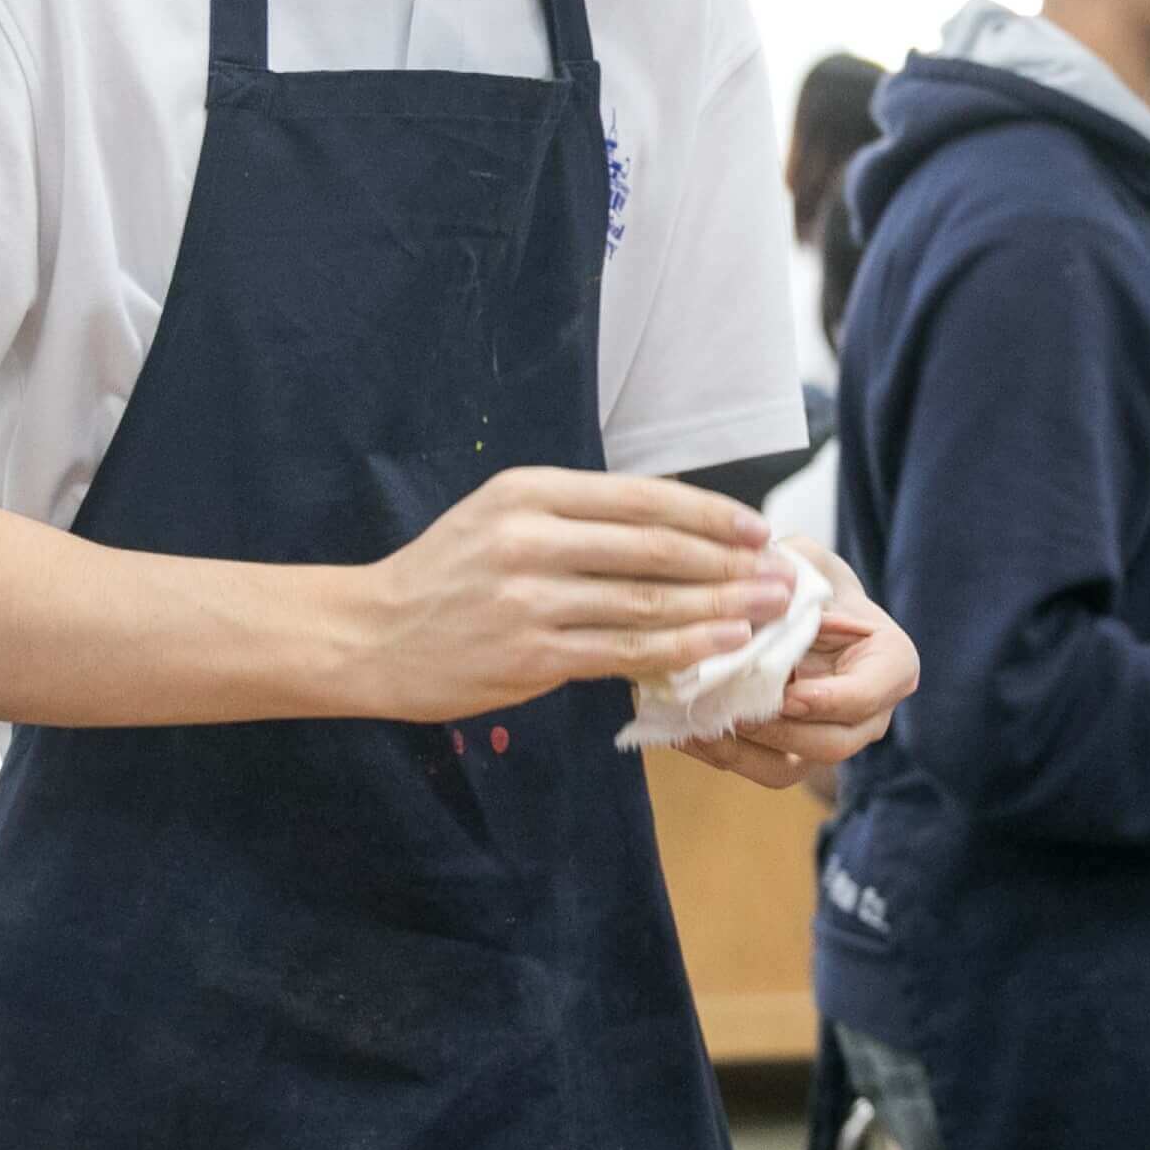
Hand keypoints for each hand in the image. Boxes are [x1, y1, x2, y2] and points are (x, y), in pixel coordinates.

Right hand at [346, 468, 792, 720]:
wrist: (369, 636)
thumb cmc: (449, 574)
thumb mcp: (504, 517)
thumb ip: (581, 519)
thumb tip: (681, 530)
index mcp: (529, 493)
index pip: (641, 498)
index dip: (710, 514)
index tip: (758, 529)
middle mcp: (529, 539)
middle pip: (654, 549)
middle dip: (729, 564)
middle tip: (779, 576)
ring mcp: (529, 601)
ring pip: (645, 603)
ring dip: (717, 610)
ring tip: (765, 614)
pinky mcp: (529, 657)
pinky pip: (621, 652)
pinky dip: (677, 650)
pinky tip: (718, 648)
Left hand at [675, 541, 917, 790]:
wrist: (789, 608)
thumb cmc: (805, 581)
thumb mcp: (806, 561)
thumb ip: (793, 568)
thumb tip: (761, 575)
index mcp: (892, 663)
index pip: (868, 695)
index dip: (828, 700)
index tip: (788, 694)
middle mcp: (870, 713)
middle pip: (832, 742)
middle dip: (778, 729)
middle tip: (734, 709)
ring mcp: (831, 739)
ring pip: (791, 766)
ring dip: (743, 748)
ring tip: (699, 722)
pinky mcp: (792, 755)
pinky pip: (759, 769)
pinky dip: (722, 753)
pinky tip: (687, 728)